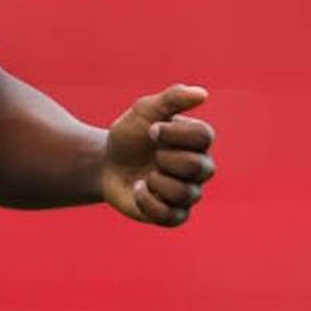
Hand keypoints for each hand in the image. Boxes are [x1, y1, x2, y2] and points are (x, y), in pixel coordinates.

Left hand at [102, 84, 217, 225]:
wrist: (106, 163)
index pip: (204, 136)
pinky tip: (138, 189)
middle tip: (152, 155)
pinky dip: (149, 203)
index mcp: (198, 141)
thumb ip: (172, 99)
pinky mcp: (174, 214)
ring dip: (156, 182)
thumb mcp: (145, 110)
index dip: (173, 133)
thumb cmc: (131, 136)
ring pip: (185, 193)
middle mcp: (200, 167)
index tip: (151, 130)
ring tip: (145, 175)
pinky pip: (172, 217)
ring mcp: (188, 193)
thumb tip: (203, 94)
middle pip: (197, 166)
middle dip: (165, 159)